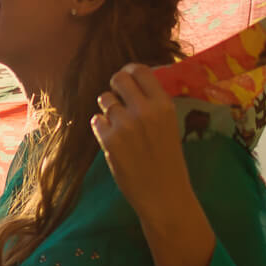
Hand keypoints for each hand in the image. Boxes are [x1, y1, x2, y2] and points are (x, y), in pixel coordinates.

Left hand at [91, 63, 191, 219]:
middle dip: (115, 87)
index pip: (140, 70)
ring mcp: (125, 124)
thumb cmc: (168, 160)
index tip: (127, 80)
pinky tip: (113, 141)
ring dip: (108, 110)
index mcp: (164, 104)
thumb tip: (132, 80)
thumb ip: (152, 103)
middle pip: (118, 78)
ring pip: (104, 99)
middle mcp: (144, 110)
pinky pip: (96, 120)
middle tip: (119, 100)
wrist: (164, 195)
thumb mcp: (169, 125)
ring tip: (120, 127)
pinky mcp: (109, 139)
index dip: (130, 72)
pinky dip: (101, 128)